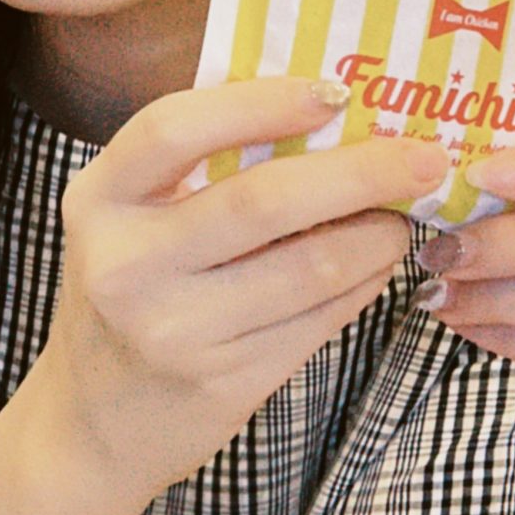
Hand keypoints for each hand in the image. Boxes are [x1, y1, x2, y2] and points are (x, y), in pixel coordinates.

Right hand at [28, 78, 442, 506]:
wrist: (92, 423)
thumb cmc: (129, 291)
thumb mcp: (129, 218)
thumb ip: (197, 163)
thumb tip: (325, 108)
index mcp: (99, 200)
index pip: (172, 129)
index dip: (257, 104)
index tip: (332, 92)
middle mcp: (127, 265)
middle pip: (260, 201)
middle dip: (359, 172)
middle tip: (422, 157)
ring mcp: (175, 331)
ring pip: (308, 268)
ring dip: (376, 235)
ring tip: (402, 216)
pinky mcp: (224, 383)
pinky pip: (318, 320)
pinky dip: (363, 284)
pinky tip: (376, 264)